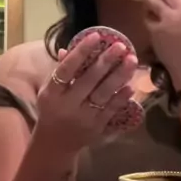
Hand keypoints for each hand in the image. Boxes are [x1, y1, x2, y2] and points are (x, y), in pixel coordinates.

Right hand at [35, 32, 136, 156]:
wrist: (55, 144)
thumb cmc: (52, 110)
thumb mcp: (49, 90)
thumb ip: (59, 70)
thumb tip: (69, 48)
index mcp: (52, 93)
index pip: (66, 69)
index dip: (81, 52)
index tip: (95, 36)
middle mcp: (68, 105)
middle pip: (88, 80)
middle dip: (106, 61)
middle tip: (121, 46)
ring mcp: (84, 118)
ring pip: (103, 94)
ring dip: (118, 76)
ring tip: (131, 60)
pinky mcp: (97, 128)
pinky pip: (111, 110)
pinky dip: (121, 97)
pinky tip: (131, 85)